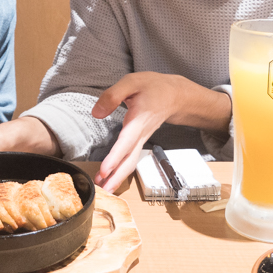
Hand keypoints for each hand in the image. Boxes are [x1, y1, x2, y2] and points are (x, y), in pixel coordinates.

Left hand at [90, 72, 180, 192]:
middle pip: (130, 159)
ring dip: (118, 177)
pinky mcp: (140, 141)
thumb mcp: (132, 82)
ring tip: (103, 189)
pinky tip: (110, 177)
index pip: (126, 141)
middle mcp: (141, 133)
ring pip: (131, 162)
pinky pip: (131, 158)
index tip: (105, 170)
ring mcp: (142, 139)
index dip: (115, 156)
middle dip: (116, 176)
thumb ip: (113, 95)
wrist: (175, 95)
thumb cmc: (153, 87)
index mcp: (139, 118)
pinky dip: (121, 170)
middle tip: (102, 190)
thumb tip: (96, 113)